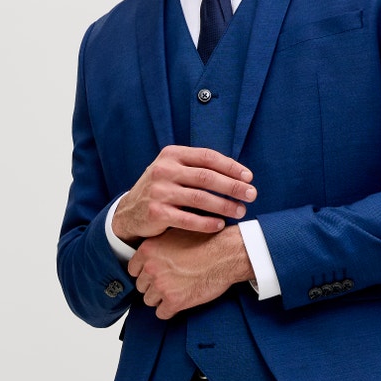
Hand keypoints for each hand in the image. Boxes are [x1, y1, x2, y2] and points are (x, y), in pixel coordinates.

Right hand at [111, 146, 256, 244]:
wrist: (129, 212)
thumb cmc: (160, 190)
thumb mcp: (173, 170)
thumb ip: (197, 167)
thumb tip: (236, 174)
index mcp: (171, 155)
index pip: (208, 157)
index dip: (231, 166)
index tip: (249, 177)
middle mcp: (164, 170)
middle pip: (206, 177)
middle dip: (232, 187)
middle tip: (251, 195)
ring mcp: (159, 191)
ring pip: (200, 198)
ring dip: (224, 206)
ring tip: (240, 211)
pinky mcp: (156, 213)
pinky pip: (188, 219)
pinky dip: (207, 223)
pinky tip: (220, 225)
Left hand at [127, 225, 253, 320]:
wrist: (225, 254)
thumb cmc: (206, 242)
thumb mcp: (175, 235)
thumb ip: (158, 246)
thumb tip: (152, 258)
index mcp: (148, 250)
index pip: (133, 270)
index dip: (145, 273)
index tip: (155, 274)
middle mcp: (151, 268)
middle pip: (141, 286)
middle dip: (154, 286)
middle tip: (170, 282)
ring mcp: (161, 286)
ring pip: (150, 300)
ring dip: (161, 299)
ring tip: (177, 291)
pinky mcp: (174, 301)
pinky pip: (162, 313)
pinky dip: (170, 310)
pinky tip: (180, 302)